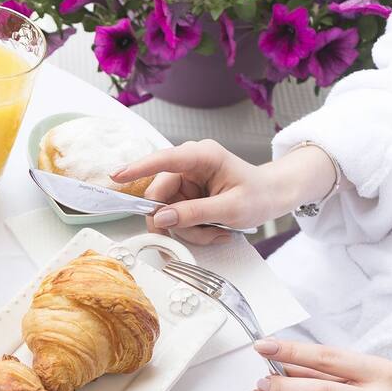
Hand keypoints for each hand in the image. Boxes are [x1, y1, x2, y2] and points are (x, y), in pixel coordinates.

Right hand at [110, 140, 335, 244]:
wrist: (274, 196)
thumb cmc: (260, 194)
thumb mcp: (231, 208)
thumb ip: (194, 213)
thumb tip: (161, 217)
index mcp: (201, 156)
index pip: (164, 160)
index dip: (138, 168)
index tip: (117, 176)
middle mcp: (188, 165)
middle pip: (160, 196)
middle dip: (175, 220)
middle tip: (199, 234)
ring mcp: (185, 181)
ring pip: (166, 212)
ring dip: (188, 229)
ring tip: (216, 231)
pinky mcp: (185, 195)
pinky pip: (175, 217)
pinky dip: (193, 230)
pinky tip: (214, 228)